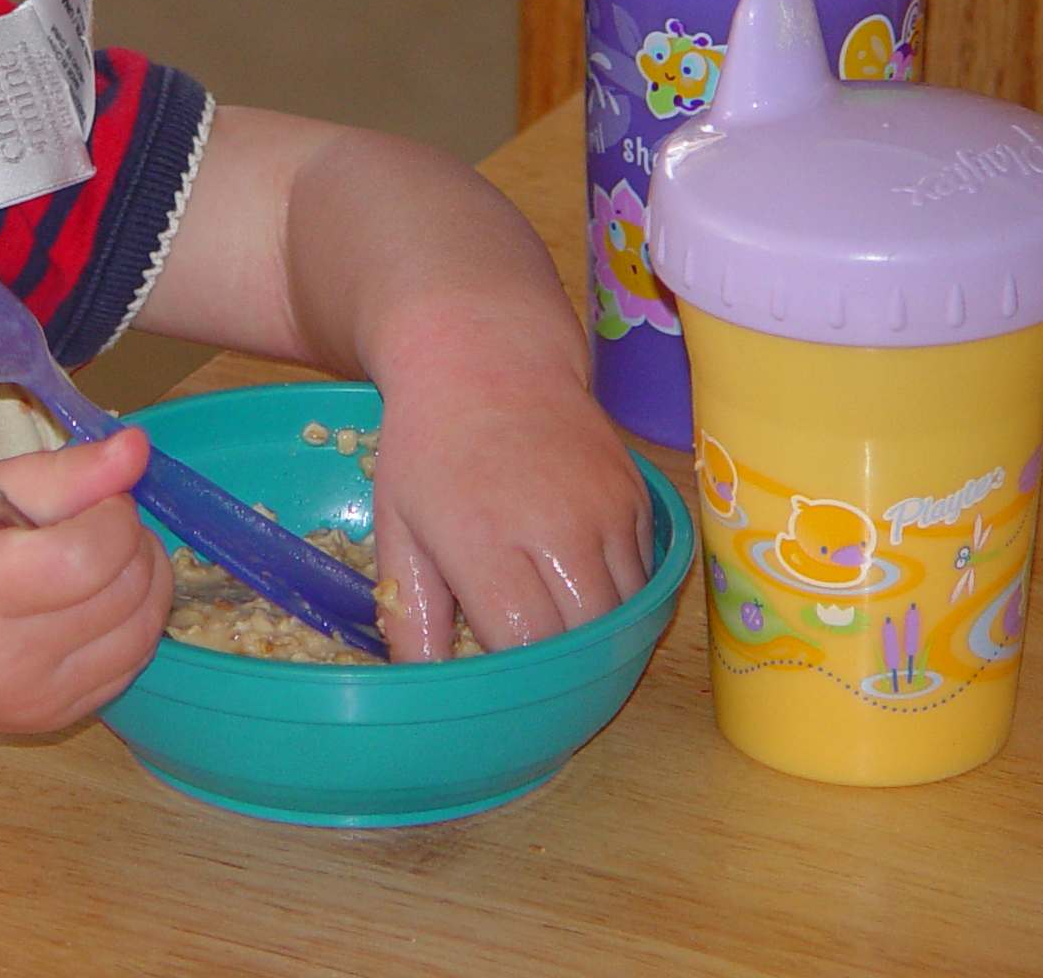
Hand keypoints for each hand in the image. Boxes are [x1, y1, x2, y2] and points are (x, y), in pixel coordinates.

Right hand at [0, 428, 171, 729]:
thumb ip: (58, 472)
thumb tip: (135, 450)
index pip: (88, 557)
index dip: (113, 514)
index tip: (95, 495)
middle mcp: (11, 659)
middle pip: (124, 594)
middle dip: (131, 541)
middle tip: (95, 519)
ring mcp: (36, 699)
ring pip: (141, 633)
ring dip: (143, 580)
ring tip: (103, 554)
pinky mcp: (54, 719)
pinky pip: (129, 666)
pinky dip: (130, 622)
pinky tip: (96, 598)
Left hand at [367, 338, 653, 661]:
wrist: (487, 357)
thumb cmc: (429, 448)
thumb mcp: (398, 526)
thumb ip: (412, 612)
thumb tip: (422, 686)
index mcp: (486, 538)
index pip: (526, 644)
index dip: (516, 673)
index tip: (497, 676)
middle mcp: (557, 526)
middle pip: (586, 639)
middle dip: (564, 664)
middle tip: (535, 666)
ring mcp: (607, 508)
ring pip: (626, 613)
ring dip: (598, 635)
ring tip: (560, 631)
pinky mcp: (638, 495)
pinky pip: (644, 573)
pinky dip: (620, 594)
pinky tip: (580, 585)